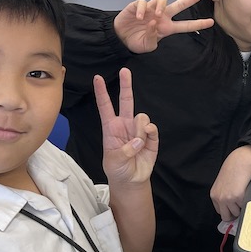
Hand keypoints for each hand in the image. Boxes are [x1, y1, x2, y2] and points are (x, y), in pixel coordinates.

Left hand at [96, 68, 157, 186]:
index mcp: (111, 128)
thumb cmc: (117, 169)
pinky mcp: (151, 139)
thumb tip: (139, 139)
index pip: (105, 106)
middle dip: (126, 85)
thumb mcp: (113, 161)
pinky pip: (152, 129)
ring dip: (139, 129)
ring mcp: (139, 131)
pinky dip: (149, 133)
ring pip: (142, 117)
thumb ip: (124, 150)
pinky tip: (146, 139)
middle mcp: (125, 125)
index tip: (97, 78)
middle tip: (125, 70)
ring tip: (137, 143)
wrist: (131, 180)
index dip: (102, 92)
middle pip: (126, 101)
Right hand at [113, 0, 213, 53]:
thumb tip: (154, 23)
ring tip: (157, 15)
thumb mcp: (147, 46)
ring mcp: (151, 9)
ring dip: (162, 5)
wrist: (121, 38)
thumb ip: (152, 37)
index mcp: (167, 28)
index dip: (198, 24)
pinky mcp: (138, 5)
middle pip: (180, 5)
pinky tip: (139, 17)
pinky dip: (142, 9)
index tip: (211, 22)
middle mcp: (162, 16)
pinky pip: (144, 2)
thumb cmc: (136, 41)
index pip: (185, 25)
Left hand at [210, 145, 250, 222]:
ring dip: (241, 207)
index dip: (228, 211)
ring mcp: (228, 198)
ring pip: (236, 213)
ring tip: (242, 195)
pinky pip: (244, 206)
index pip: (219, 211)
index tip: (233, 209)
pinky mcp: (237, 197)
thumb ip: (223, 194)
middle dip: (233, 214)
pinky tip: (245, 191)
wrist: (241, 161)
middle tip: (239, 207)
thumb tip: (229, 207)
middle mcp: (219, 198)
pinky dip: (246, 201)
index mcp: (214, 194)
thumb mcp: (223, 183)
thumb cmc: (234, 170)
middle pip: (226, 216)